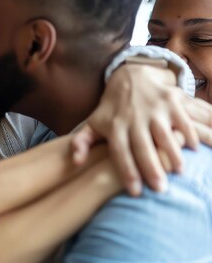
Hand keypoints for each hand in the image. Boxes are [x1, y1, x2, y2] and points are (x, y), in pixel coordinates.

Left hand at [70, 64, 209, 195]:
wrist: (129, 75)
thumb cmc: (111, 109)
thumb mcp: (93, 123)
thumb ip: (81, 142)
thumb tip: (75, 162)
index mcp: (114, 126)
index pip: (119, 152)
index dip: (126, 171)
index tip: (135, 192)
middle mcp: (133, 118)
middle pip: (142, 146)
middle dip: (150, 168)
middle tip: (159, 190)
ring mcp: (153, 108)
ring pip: (163, 133)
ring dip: (172, 153)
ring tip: (178, 172)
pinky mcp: (170, 100)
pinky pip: (181, 120)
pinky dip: (188, 134)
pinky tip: (193, 149)